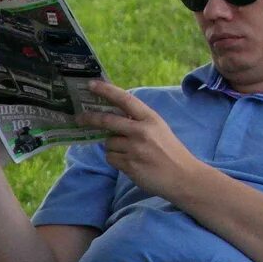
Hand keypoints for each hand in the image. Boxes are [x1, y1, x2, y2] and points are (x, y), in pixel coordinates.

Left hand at [82, 80, 203, 199]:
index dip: (107, 91)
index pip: (125, 99)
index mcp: (151, 119)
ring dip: (112, 147)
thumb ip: (139, 122)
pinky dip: (116, 160)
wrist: (183, 176)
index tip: (91, 84)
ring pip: (108, 143)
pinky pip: (110, 158)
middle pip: (107, 120)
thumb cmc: (171, 152)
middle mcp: (141, 131)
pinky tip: (130, 163)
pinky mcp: (129, 165)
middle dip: (90, 118)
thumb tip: (113, 120)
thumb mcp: (159, 129)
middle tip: (79, 118)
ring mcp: (134, 149)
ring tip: (129, 153)